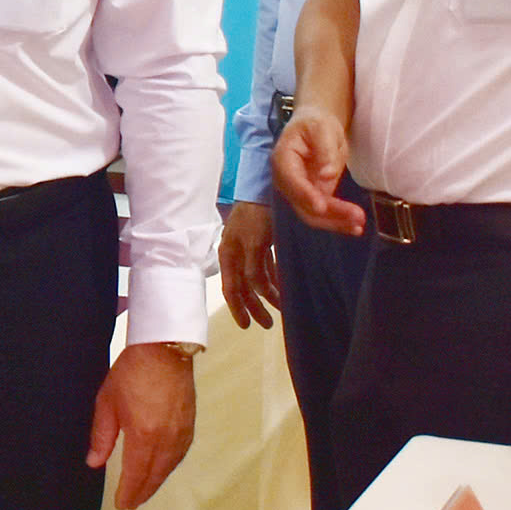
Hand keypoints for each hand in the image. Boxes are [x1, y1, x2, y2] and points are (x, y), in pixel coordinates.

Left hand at [87, 343, 197, 509]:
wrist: (165, 349)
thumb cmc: (133, 371)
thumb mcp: (107, 403)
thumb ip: (102, 436)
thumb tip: (94, 462)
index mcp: (144, 435)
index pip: (136, 475)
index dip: (128, 492)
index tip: (122, 504)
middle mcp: (166, 439)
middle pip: (154, 476)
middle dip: (142, 492)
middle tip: (131, 504)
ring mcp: (181, 433)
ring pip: (169, 468)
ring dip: (156, 482)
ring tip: (145, 491)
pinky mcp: (190, 425)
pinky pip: (180, 455)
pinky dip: (169, 467)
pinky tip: (162, 470)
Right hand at [218, 200, 279, 328]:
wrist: (265, 183)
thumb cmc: (256, 213)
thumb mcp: (254, 242)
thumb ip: (255, 268)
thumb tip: (262, 291)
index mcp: (228, 253)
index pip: (231, 288)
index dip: (239, 309)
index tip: (248, 326)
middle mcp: (234, 251)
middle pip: (242, 286)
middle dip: (254, 307)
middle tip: (269, 324)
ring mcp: (246, 245)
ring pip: (254, 277)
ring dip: (267, 293)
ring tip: (280, 307)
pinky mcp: (260, 238)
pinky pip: (264, 264)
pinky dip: (272, 277)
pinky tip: (282, 285)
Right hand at [271, 105, 364, 236]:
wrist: (316, 126)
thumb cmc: (316, 123)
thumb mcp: (323, 128)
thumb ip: (325, 150)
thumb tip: (327, 176)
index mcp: (283, 159)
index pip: (292, 181)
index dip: (306, 195)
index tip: (322, 206)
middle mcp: (287, 180)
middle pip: (303, 204)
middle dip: (329, 214)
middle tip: (356, 218)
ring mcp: (299, 191)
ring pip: (313, 214)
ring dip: (335, 222)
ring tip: (359, 226)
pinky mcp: (313, 197)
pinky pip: (324, 214)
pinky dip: (338, 220)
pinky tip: (355, 226)